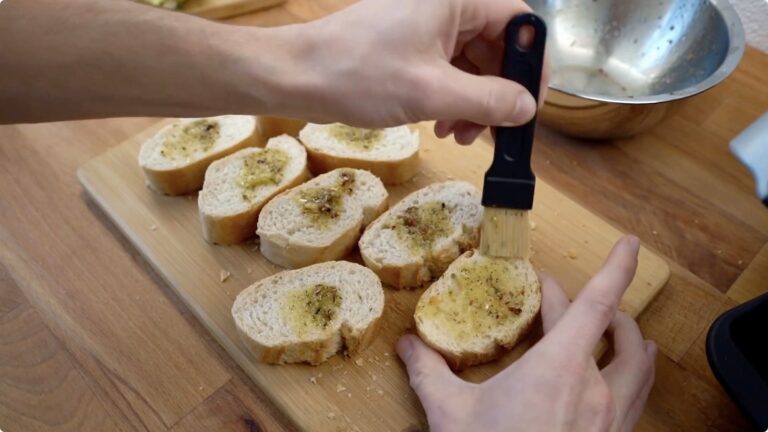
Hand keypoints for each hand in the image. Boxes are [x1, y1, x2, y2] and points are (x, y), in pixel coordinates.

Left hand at [257, 0, 548, 143]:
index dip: (532, 64)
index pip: (519, 23)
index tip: (529, 104)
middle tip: (493, 131)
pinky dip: (451, 99)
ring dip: (473, 103)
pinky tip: (442, 126)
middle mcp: (444, 6)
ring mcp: (424, 26)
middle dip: (497, 92)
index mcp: (456, 1)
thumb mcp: (431, 92)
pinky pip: (446, 71)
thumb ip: (487, 100)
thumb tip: (526, 110)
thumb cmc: (358, 74)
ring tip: (460, 135)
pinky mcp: (408, 46)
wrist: (295, 76)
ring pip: (470, 63)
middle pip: (496, 47)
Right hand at [396, 236, 656, 431]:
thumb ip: (428, 372)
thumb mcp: (451, 414)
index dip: (616, 268)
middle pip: (608, 327)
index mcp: (561, 368)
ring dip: (628, 337)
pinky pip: (637, 395)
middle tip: (555, 296)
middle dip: (586, 302)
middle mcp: (597, 388)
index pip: (598, 303)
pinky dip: (634, 374)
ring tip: (621, 329)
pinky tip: (621, 380)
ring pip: (637, 363)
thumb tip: (407, 346)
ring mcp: (612, 418)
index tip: (629, 244)